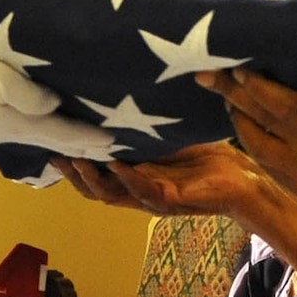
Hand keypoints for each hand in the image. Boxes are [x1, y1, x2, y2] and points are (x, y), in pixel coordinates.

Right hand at [0, 40, 120, 158]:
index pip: (63, 133)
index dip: (90, 138)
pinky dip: (47, 130)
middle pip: (54, 141)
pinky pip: (28, 128)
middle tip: (112, 150)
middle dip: (82, 146)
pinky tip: (48, 124)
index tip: (118, 142)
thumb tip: (56, 105)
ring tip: (86, 141)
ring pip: (42, 136)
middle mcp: (9, 131)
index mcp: (16, 124)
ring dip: (66, 139)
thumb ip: (29, 94)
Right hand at [53, 142, 274, 219]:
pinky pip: (145, 192)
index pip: (96, 177)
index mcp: (136, 178)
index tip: (52, 146)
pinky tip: (117, 163)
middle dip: (74, 174)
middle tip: (55, 153)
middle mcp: (140, 191)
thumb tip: (122, 96)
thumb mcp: (167, 137)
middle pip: (96, 190)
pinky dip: (129, 178)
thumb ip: (144, 129)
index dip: (72, 166)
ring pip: (114, 195)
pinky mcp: (174, 200)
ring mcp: (155, 198)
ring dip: (94, 178)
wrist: (244, 177)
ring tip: (78, 158)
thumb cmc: (207, 156)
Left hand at [200, 68, 296, 221]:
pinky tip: (243, 120)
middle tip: (207, 72)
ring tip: (223, 92)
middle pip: (264, 121)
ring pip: (257, 144)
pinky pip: (266, 162)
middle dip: (232, 94)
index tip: (237, 66)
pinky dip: (251, 139)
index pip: (287, 104)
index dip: (257, 86)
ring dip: (237, 117)